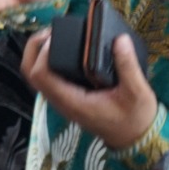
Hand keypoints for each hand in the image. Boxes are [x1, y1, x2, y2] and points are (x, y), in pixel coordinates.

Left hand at [21, 28, 157, 148]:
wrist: (135, 138)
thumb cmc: (136, 118)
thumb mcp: (138, 92)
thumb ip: (128, 66)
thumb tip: (121, 39)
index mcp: (73, 101)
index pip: (41, 75)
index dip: (43, 52)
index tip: (56, 36)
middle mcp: (61, 101)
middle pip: (30, 74)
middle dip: (34, 49)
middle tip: (50, 31)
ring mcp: (62, 100)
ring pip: (36, 76)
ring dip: (38, 54)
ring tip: (54, 35)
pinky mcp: (67, 97)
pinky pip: (48, 78)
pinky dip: (47, 61)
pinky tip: (62, 48)